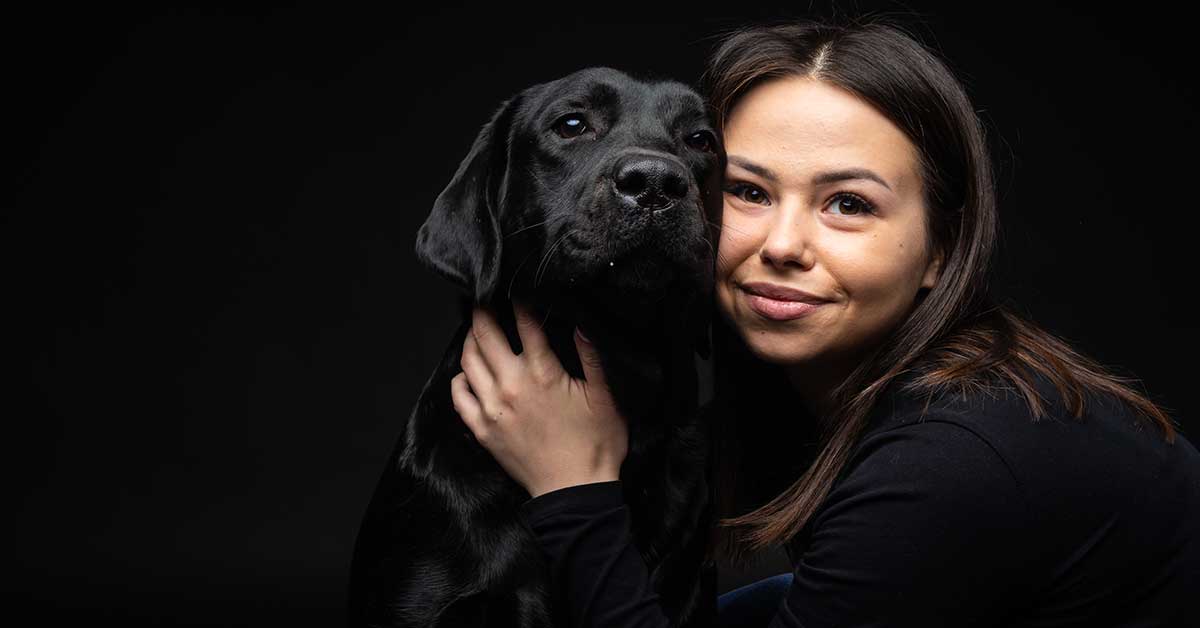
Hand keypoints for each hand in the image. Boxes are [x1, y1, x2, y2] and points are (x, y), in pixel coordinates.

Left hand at [450, 300, 628, 498]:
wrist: (575, 492)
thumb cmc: (596, 445)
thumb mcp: (604, 398)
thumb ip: (592, 357)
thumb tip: (581, 324)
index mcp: (543, 373)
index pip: (525, 323)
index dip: (519, 301)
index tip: (515, 289)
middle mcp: (511, 385)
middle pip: (486, 335)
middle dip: (484, 312)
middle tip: (485, 300)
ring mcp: (492, 408)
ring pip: (468, 361)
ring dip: (470, 339)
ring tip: (477, 330)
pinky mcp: (482, 429)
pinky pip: (458, 395)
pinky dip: (460, 378)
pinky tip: (468, 372)